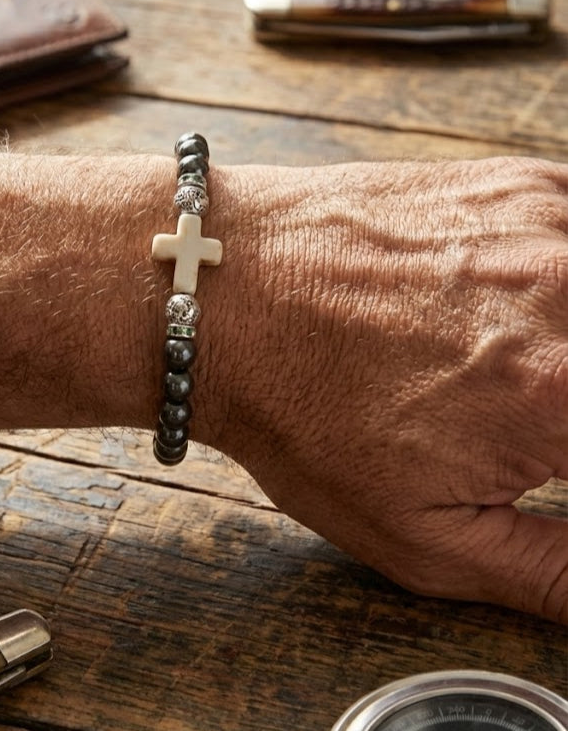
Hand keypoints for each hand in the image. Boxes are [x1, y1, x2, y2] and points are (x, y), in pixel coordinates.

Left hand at [203, 156, 567, 622]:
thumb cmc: (299, 407)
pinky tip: (540, 311)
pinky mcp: (523, 185)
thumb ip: (557, 573)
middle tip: (546, 428)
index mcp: (567, 394)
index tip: (560, 460)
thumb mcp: (420, 534)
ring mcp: (553, 224)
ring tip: (519, 377)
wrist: (225, 293)